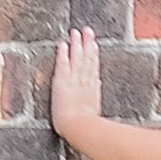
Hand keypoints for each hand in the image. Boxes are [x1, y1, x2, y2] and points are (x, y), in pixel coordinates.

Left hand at [49, 28, 102, 143]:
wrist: (80, 128)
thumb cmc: (87, 125)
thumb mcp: (95, 109)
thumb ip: (95, 94)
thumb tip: (98, 84)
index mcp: (91, 89)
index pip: (92, 68)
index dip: (93, 55)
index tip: (93, 44)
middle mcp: (84, 82)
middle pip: (87, 59)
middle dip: (87, 43)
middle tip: (87, 30)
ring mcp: (74, 81)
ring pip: (77, 59)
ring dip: (76, 44)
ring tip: (76, 32)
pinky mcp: (62, 82)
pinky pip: (63, 65)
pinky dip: (63, 54)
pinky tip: (63, 44)